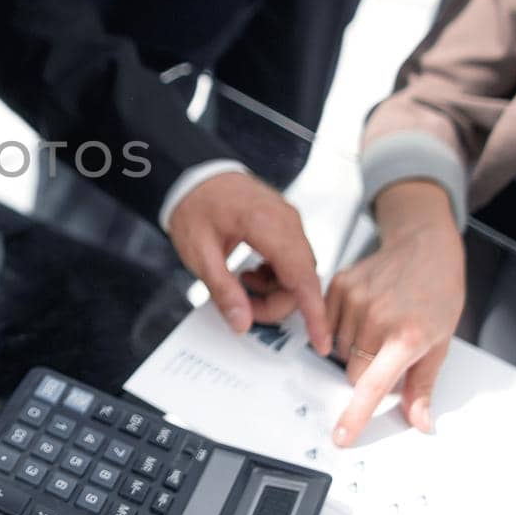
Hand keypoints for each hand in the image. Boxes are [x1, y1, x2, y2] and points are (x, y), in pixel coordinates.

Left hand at [167, 172, 326, 346]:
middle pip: (302, 279)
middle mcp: (287, 221)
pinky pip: (293, 259)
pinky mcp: (285, 224)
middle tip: (243, 308)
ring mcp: (289, 220)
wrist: (193, 173)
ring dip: (276, 290)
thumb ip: (223, 290)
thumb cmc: (193, 204)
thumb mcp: (199, 253)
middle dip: (278, 303)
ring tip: (241, 285)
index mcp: (268, 225)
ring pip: (299, 271)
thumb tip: (242, 322)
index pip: (303, 278)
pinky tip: (251, 273)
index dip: (315, 314)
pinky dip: (277, 276)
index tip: (322, 342)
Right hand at [324, 180, 464, 444]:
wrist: (423, 246)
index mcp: (407, 337)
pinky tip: (363, 313)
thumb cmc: (437, 292)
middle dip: (367, 373)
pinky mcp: (337, 286)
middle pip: (354, 373)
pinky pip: (328, 325)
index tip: (342, 436)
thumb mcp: (441, 342)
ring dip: (354, 349)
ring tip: (378, 325)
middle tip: (387, 351)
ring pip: (339, 351)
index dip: (356, 415)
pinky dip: (341, 328)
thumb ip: (423, 385)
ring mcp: (354, 299)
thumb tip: (419, 422)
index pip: (374, 386)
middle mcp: (377, 318)